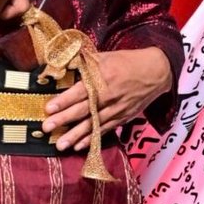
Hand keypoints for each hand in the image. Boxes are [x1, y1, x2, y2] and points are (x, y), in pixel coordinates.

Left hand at [41, 47, 173, 151]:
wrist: (156, 71)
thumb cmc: (126, 62)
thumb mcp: (104, 56)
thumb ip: (82, 62)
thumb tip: (61, 64)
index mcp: (101, 78)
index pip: (79, 92)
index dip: (63, 101)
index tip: (48, 108)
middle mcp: (108, 96)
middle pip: (83, 110)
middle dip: (63, 120)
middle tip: (47, 128)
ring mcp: (116, 109)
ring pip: (93, 125)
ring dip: (75, 136)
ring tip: (60, 145)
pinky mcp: (122, 118)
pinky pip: (105, 131)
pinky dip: (92, 139)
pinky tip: (79, 146)